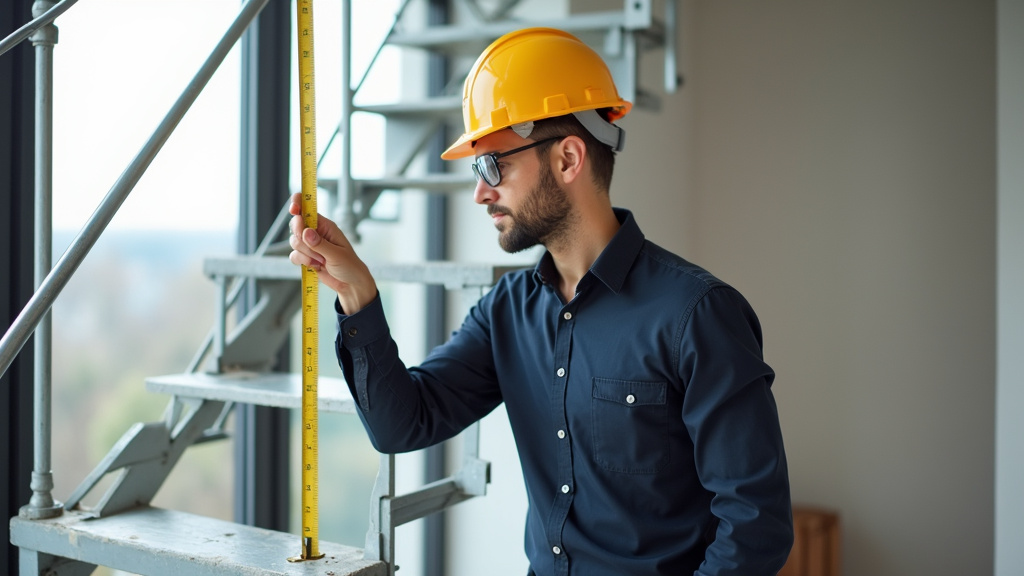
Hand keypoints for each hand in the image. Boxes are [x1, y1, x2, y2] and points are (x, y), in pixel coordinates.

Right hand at [288, 193, 377, 313]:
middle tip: (313, 247)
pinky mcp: (306, 257)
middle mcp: (316, 233)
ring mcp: (310, 245)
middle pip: (296, 225)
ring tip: (322, 260)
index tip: (293, 209)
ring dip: (306, 254)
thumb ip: (320, 244)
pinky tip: (315, 266)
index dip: (298, 205)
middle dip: (301, 237)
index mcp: (326, 226)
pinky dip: (302, 262)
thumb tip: (306, 232)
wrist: (350, 284)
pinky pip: (294, 255)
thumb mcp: (337, 254)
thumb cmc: (350, 266)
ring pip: (294, 242)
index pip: (308, 209)